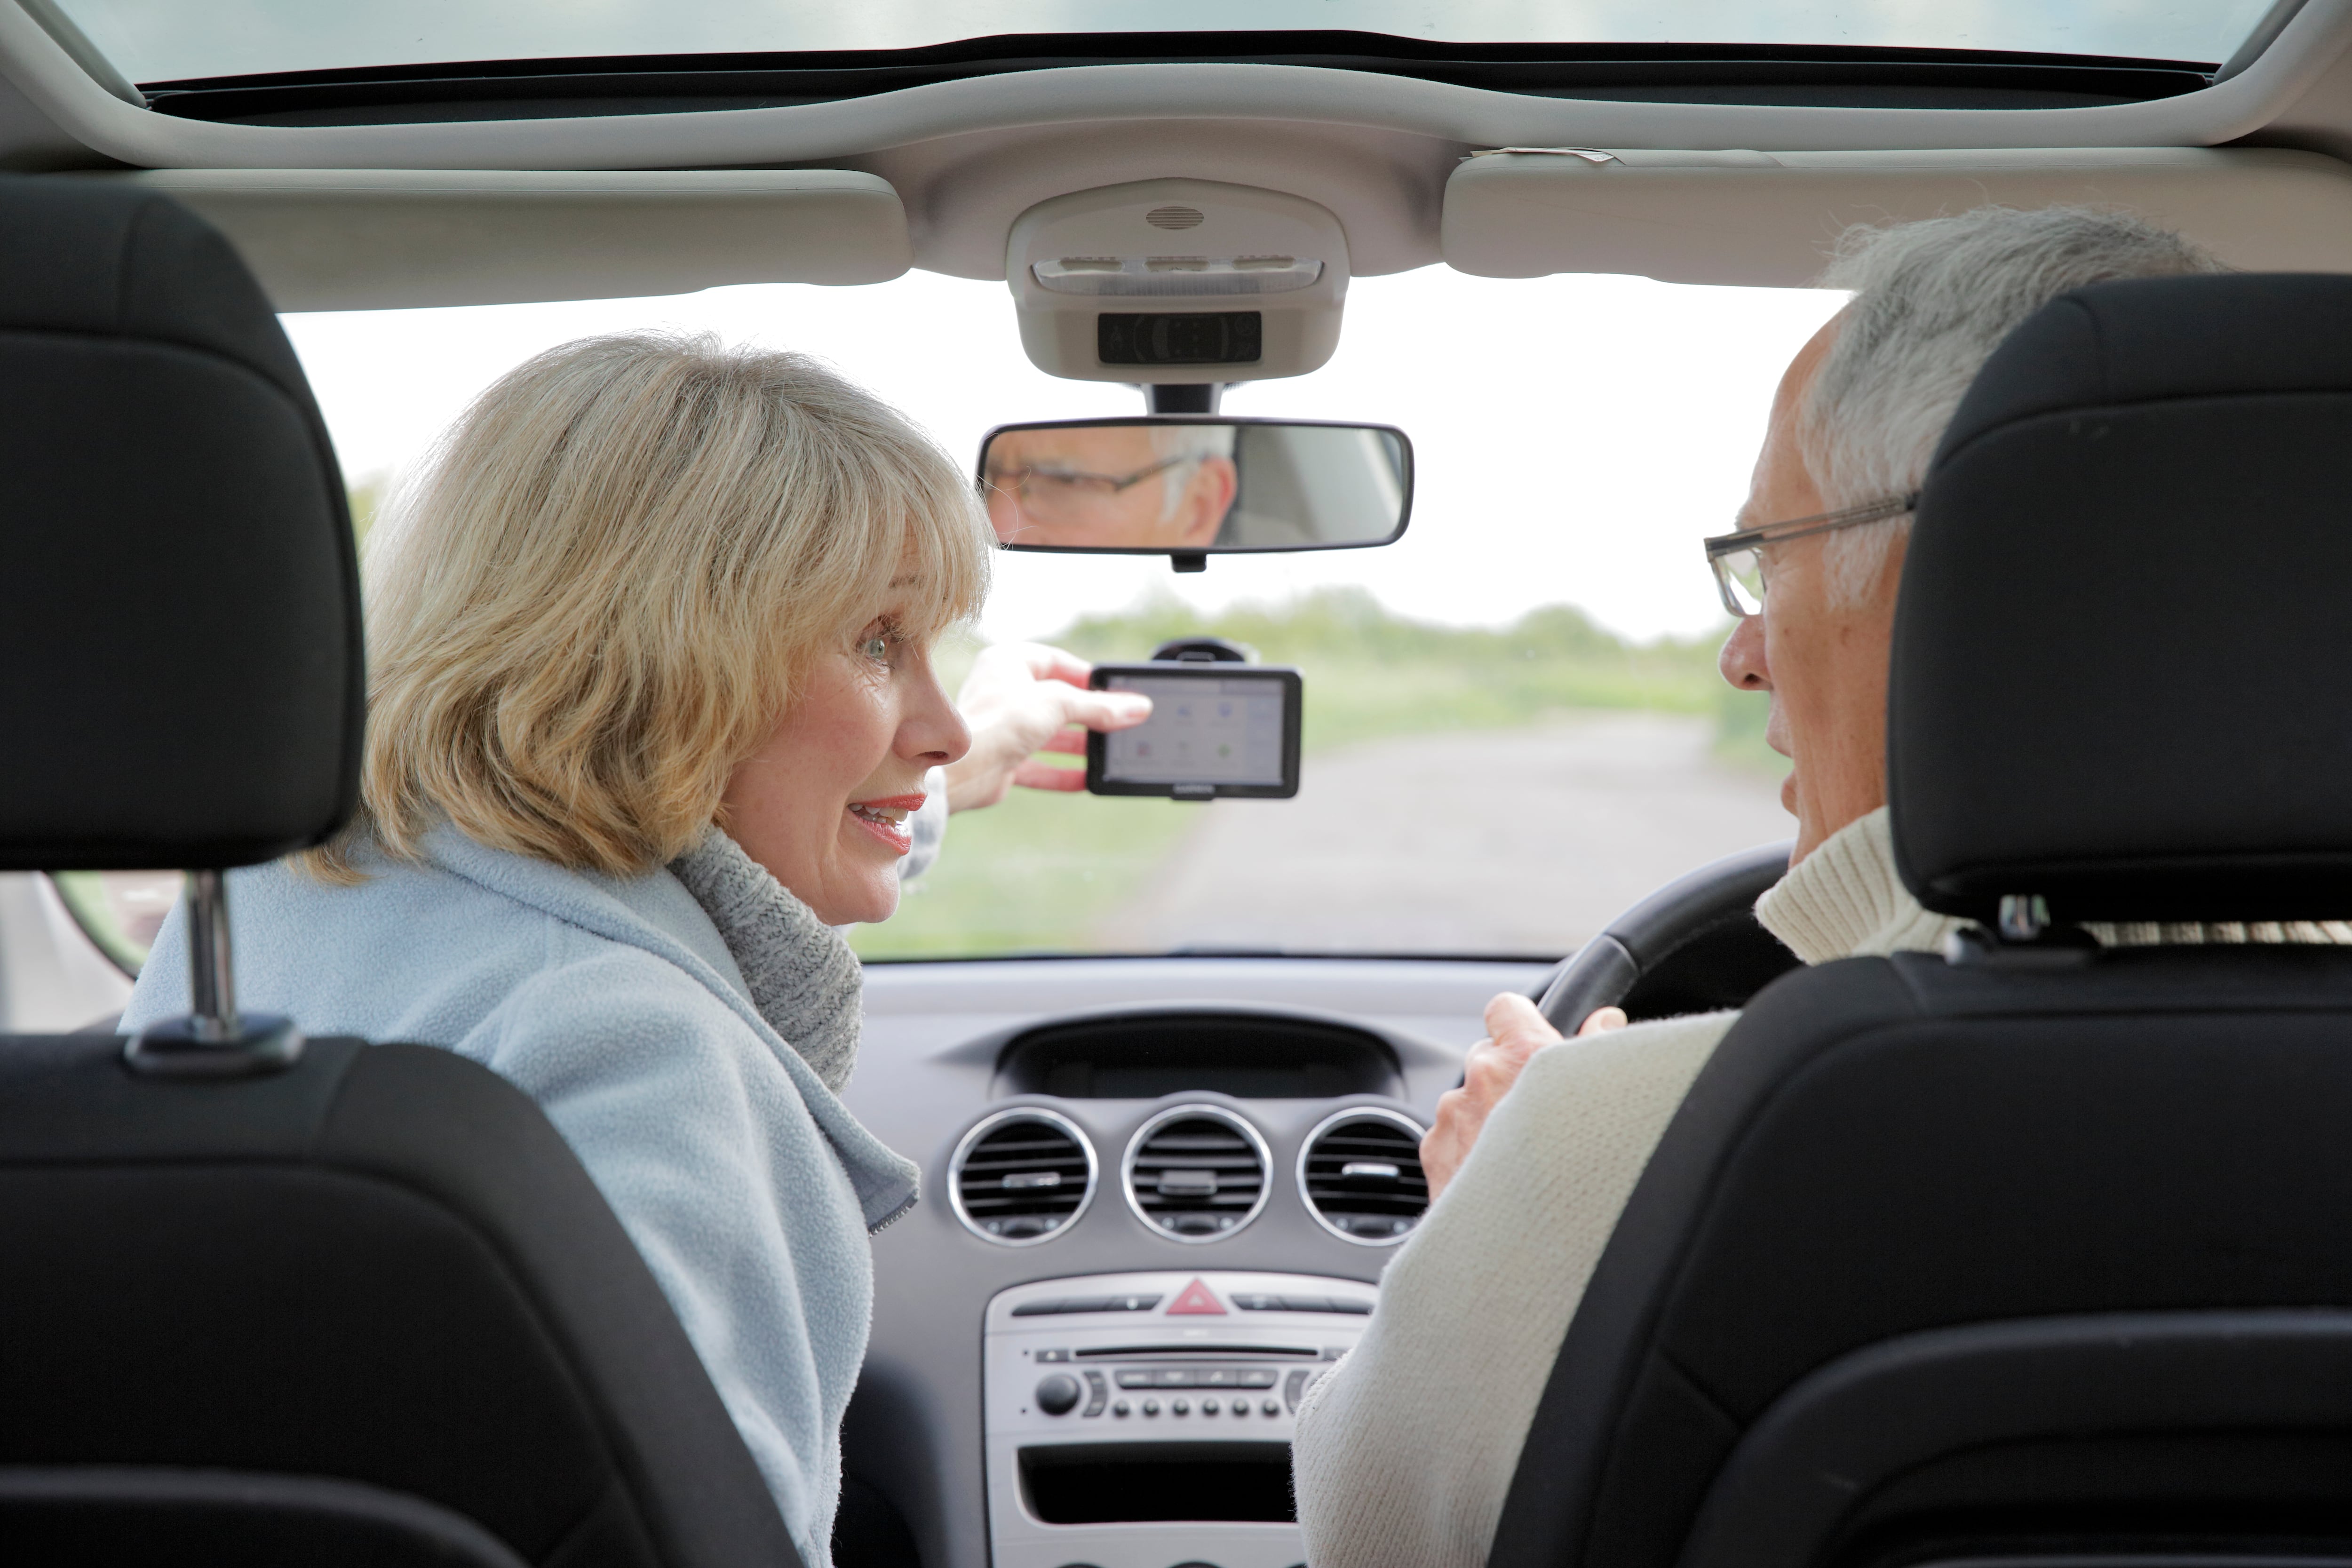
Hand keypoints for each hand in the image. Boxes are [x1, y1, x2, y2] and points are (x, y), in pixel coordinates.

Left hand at [943, 642, 1152, 812]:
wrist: (963, 769)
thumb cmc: (1000, 722)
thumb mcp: (1060, 704)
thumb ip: (1099, 707)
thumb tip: (1138, 707)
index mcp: (1008, 662)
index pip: (1056, 661)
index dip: (1087, 675)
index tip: (1114, 689)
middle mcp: (1002, 691)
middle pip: (1056, 700)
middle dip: (1088, 714)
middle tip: (1119, 721)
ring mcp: (1001, 727)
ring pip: (1048, 734)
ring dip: (1079, 745)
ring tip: (1110, 752)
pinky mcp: (1002, 759)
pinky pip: (1038, 765)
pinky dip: (1062, 773)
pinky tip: (1087, 779)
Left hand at [1420, 996, 1626, 1201]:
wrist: (1531, 1251)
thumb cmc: (1577, 1178)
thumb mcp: (1606, 1103)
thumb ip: (1599, 1049)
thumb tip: (1604, 1019)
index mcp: (1523, 1058)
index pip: (1506, 1007)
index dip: (1520, 1023)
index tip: (1534, 1040)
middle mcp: (1478, 1081)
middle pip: (1486, 1058)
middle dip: (1507, 1078)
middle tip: (1540, 1113)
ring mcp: (1451, 1118)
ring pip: (1468, 1101)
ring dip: (1488, 1117)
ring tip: (1523, 1156)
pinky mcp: (1434, 1154)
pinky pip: (1452, 1136)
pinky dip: (1470, 1150)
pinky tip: (1499, 1178)